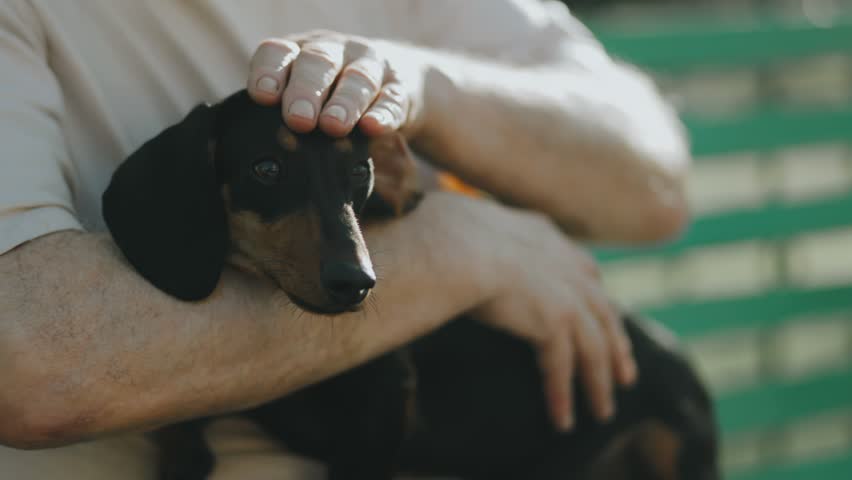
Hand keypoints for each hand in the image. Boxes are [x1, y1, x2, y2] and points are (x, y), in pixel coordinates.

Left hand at [246, 31, 417, 136]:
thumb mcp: (306, 102)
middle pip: (319, 62)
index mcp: (300, 53)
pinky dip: (383, 113)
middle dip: (307, 91)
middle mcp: (334, 52)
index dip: (269, 72)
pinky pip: (392, 98)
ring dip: (345, 102)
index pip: (279, 53)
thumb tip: (267, 154)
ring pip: (357, 78)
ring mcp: (369, 66)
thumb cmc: (333, 100)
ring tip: (334, 126)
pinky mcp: (399, 87)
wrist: (395, 85)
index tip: (263, 97)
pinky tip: (373, 127)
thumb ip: (288, 118)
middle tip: (299, 119)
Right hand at [470, 203, 637, 430]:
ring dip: (598, 383)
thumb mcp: (468, 226)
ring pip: (593, 348)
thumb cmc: (442, 232)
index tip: (605, 319)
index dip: (596, 298)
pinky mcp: (554, 322)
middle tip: (625, 375)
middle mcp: (564, 264)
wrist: (451, 243)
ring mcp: (564, 293)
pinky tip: (562, 420)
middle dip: (616, 346)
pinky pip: (562, 368)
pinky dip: (563, 395)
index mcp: (545, 237)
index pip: (585, 271)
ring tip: (602, 411)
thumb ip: (478, 237)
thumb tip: (455, 236)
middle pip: (602, 313)